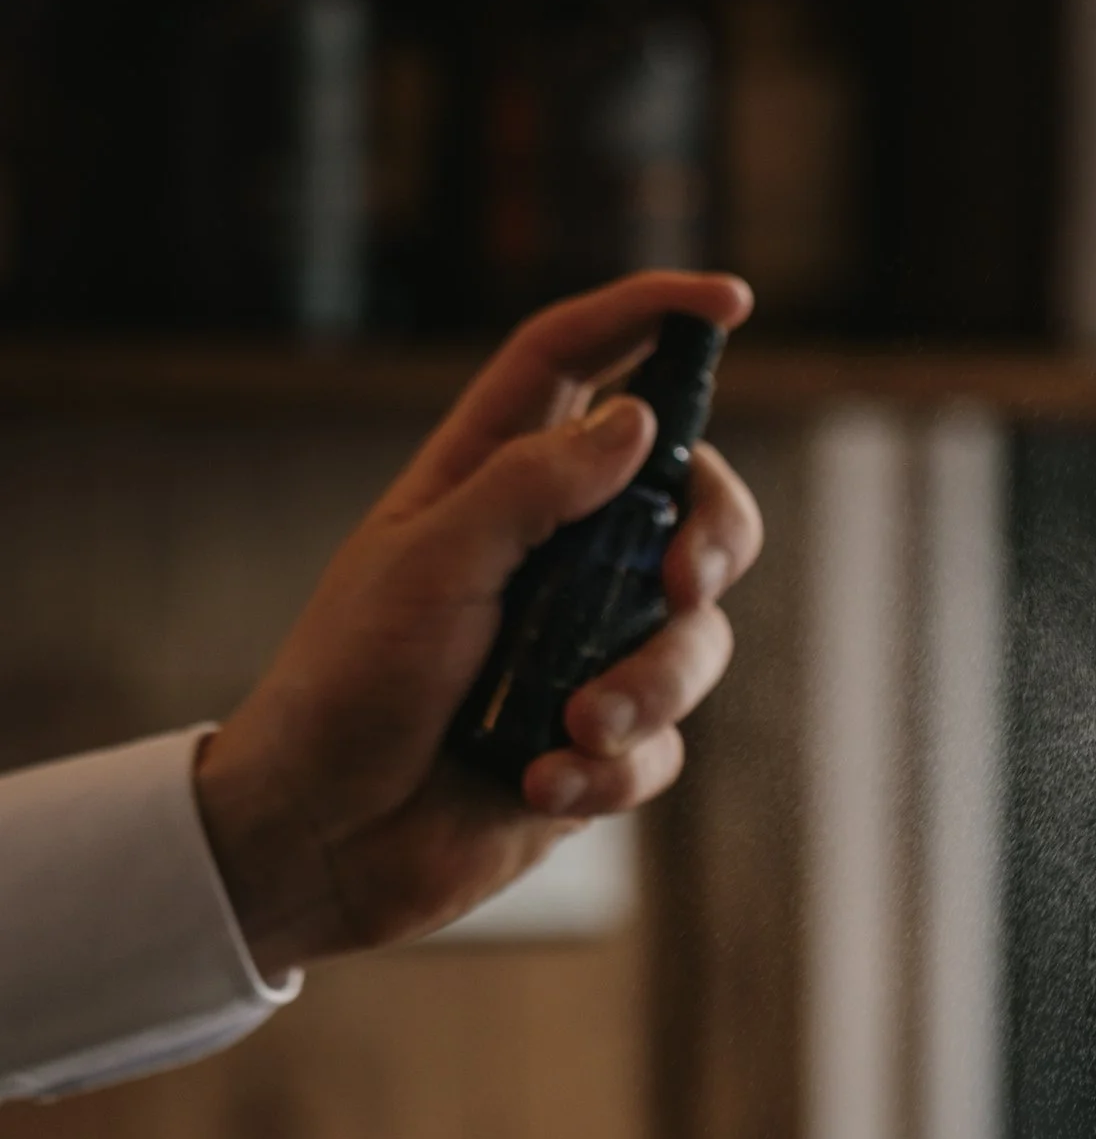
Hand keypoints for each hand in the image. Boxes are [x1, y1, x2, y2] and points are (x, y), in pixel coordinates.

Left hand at [194, 270, 761, 978]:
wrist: (321, 838)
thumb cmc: (348, 683)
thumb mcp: (430, 563)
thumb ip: (534, 486)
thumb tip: (639, 421)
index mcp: (495, 482)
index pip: (579, 366)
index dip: (651, 318)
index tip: (731, 300)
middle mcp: (556, 555)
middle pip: (687, 502)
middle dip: (713, 539)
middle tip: (687, 583)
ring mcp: (586, 647)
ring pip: (695, 638)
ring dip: (647, 688)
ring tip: (572, 728)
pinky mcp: (600, 740)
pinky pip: (661, 744)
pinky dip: (610, 769)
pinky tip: (541, 785)